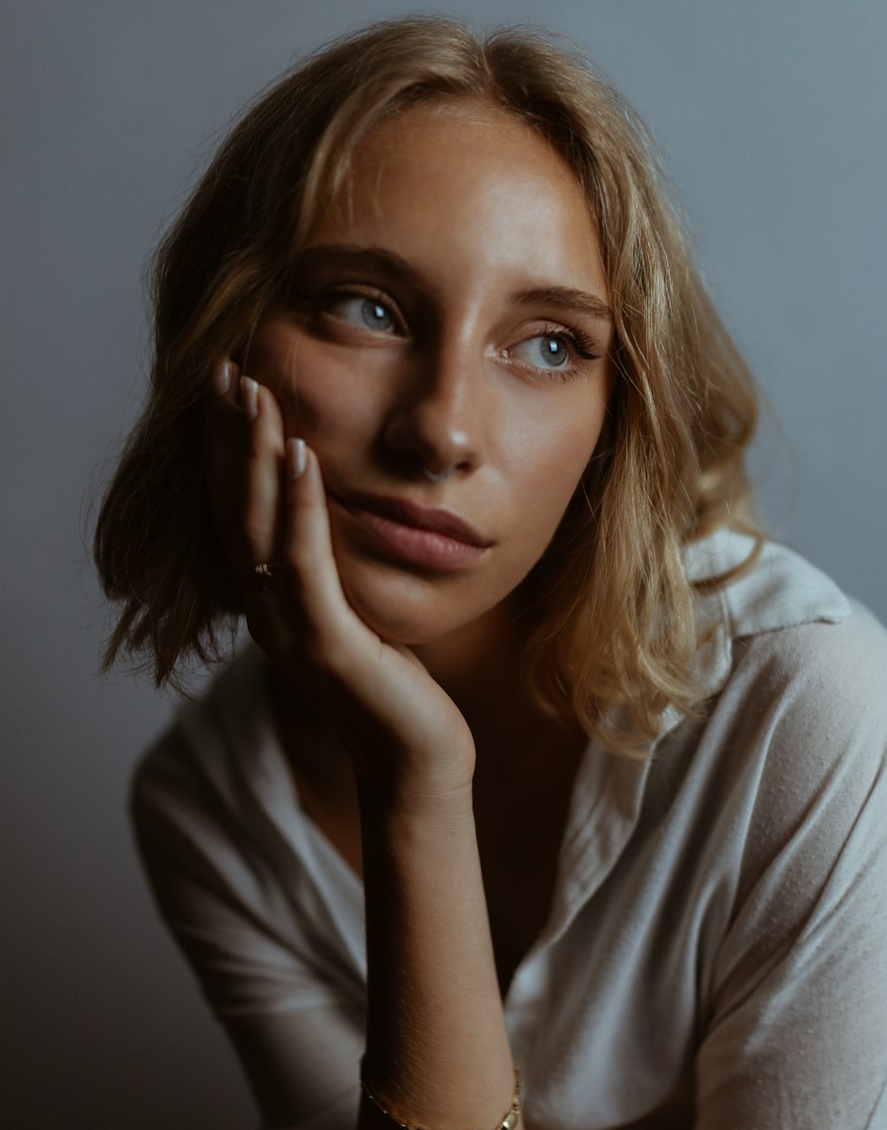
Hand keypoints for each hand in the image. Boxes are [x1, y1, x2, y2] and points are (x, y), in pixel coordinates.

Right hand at [204, 361, 475, 795]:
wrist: (417, 761)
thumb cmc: (397, 687)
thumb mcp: (361, 609)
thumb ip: (337, 564)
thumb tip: (341, 503)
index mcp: (271, 601)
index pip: (236, 510)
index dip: (227, 447)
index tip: (232, 381)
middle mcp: (266, 613)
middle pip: (232, 509)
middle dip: (228, 436)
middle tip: (225, 368)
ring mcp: (290, 632)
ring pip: (256, 530)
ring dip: (253, 457)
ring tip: (255, 393)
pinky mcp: (327, 649)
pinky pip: (303, 567)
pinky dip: (298, 509)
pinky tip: (300, 456)